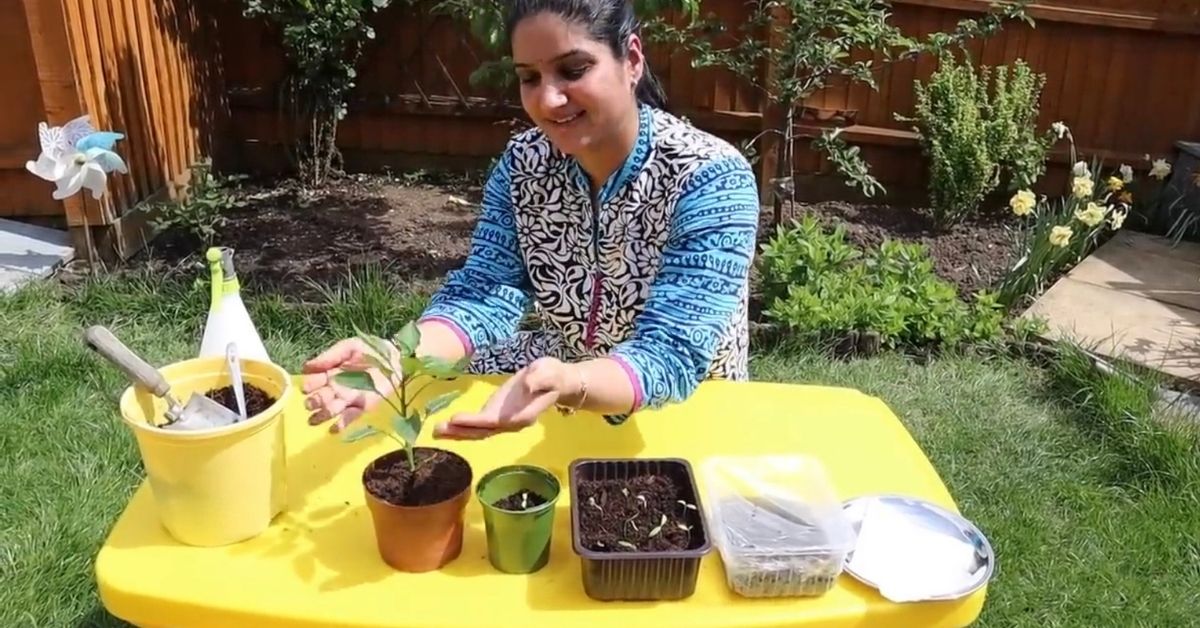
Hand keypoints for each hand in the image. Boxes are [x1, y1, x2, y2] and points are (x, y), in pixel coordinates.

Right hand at [301, 338, 396, 432]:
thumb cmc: (370, 350)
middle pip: (320, 397)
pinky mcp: (363, 407)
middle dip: (314, 402)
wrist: (395, 358)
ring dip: (322, 415)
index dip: (309, 385)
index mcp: (330, 373)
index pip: (314, 381)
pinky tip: (333, 429)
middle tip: (310, 404)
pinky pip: (349, 417)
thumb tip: (306, 367)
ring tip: (314, 420)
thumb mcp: (349, 347)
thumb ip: (330, 356)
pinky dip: (341, 424)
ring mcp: (348, 399)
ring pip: (332, 409)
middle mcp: (336, 388)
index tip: (306, 387)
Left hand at [434, 357, 578, 439]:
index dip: (476, 421)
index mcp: (522, 415)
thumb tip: (528, 384)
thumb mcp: (549, 372)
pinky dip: (462, 427)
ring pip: (478, 432)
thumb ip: (540, 379)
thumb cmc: (554, 376)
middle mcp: (510, 423)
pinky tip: (447, 426)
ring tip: (436, 430)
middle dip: (460, 431)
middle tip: (437, 429)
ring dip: (457, 432)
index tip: (456, 418)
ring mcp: (503, 421)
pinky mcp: (497, 414)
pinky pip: (478, 425)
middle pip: (483, 432)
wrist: (558, 382)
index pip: (496, 421)